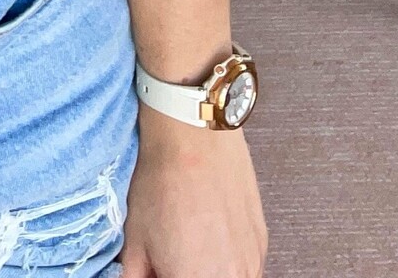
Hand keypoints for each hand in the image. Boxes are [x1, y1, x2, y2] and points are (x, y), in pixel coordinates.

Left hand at [118, 107, 266, 275]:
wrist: (193, 134)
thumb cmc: (162, 182)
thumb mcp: (134, 239)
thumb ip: (135, 275)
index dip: (164, 275)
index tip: (158, 268)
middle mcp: (232, 277)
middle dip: (186, 272)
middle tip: (171, 258)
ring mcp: (252, 262)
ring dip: (210, 272)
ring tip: (190, 248)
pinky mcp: (262, 243)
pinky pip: (248, 268)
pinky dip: (228, 263)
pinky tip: (210, 239)